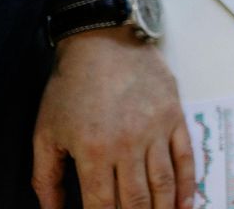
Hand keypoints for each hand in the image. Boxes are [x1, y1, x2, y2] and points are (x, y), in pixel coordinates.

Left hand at [33, 29, 193, 208]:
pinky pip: (185, 158)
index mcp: (93, 151)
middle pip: (136, 200)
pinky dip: (187, 185)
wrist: (104, 41)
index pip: (102, 205)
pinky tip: (185, 204)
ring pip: (163, 184)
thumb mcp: (45, 133)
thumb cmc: (71, 86)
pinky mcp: (175, 117)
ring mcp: (155, 131)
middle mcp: (127, 145)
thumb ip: (46, 178)